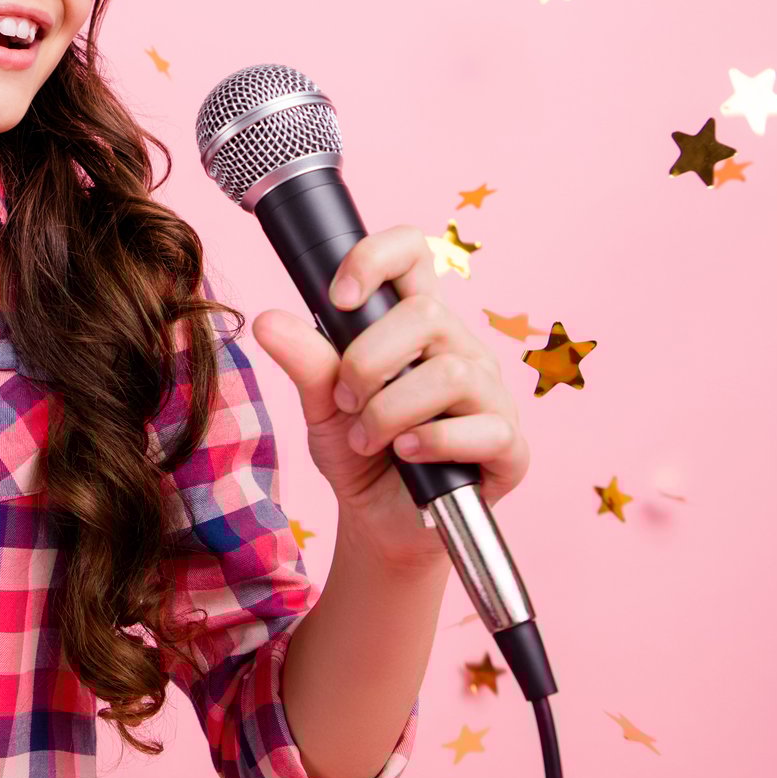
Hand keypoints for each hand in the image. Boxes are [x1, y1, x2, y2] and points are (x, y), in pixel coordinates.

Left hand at [248, 224, 530, 570]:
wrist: (377, 522)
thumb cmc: (358, 453)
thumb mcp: (321, 406)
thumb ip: (305, 363)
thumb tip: (267, 321)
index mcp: (417, 327)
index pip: (413, 255)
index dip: (377, 258)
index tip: (339, 297)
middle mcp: (461, 350)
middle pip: (427, 314)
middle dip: (368, 361)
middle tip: (346, 401)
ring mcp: (491, 396)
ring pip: (450, 373)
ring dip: (390, 412)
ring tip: (367, 439)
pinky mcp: (509, 446)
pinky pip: (483, 428)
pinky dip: (431, 443)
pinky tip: (406, 455)